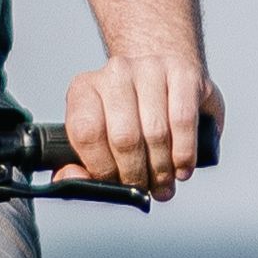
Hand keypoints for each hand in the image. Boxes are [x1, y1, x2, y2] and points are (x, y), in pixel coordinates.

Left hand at [60, 52, 214, 196]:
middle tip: (143, 189)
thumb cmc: (130, 111)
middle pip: (124, 137)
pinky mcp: (182, 73)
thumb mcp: (98, 134)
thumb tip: (73, 177)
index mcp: (85, 89)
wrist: (163, 70)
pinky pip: (182, 121)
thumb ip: (79, 163)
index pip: (86, 133)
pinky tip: (182, 167)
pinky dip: (184, 153)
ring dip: (162, 169)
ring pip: (156, 133)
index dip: (103, 168)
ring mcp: (150, 69)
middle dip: (136, 175)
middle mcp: (115, 73)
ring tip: (163, 182)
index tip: (115, 184)